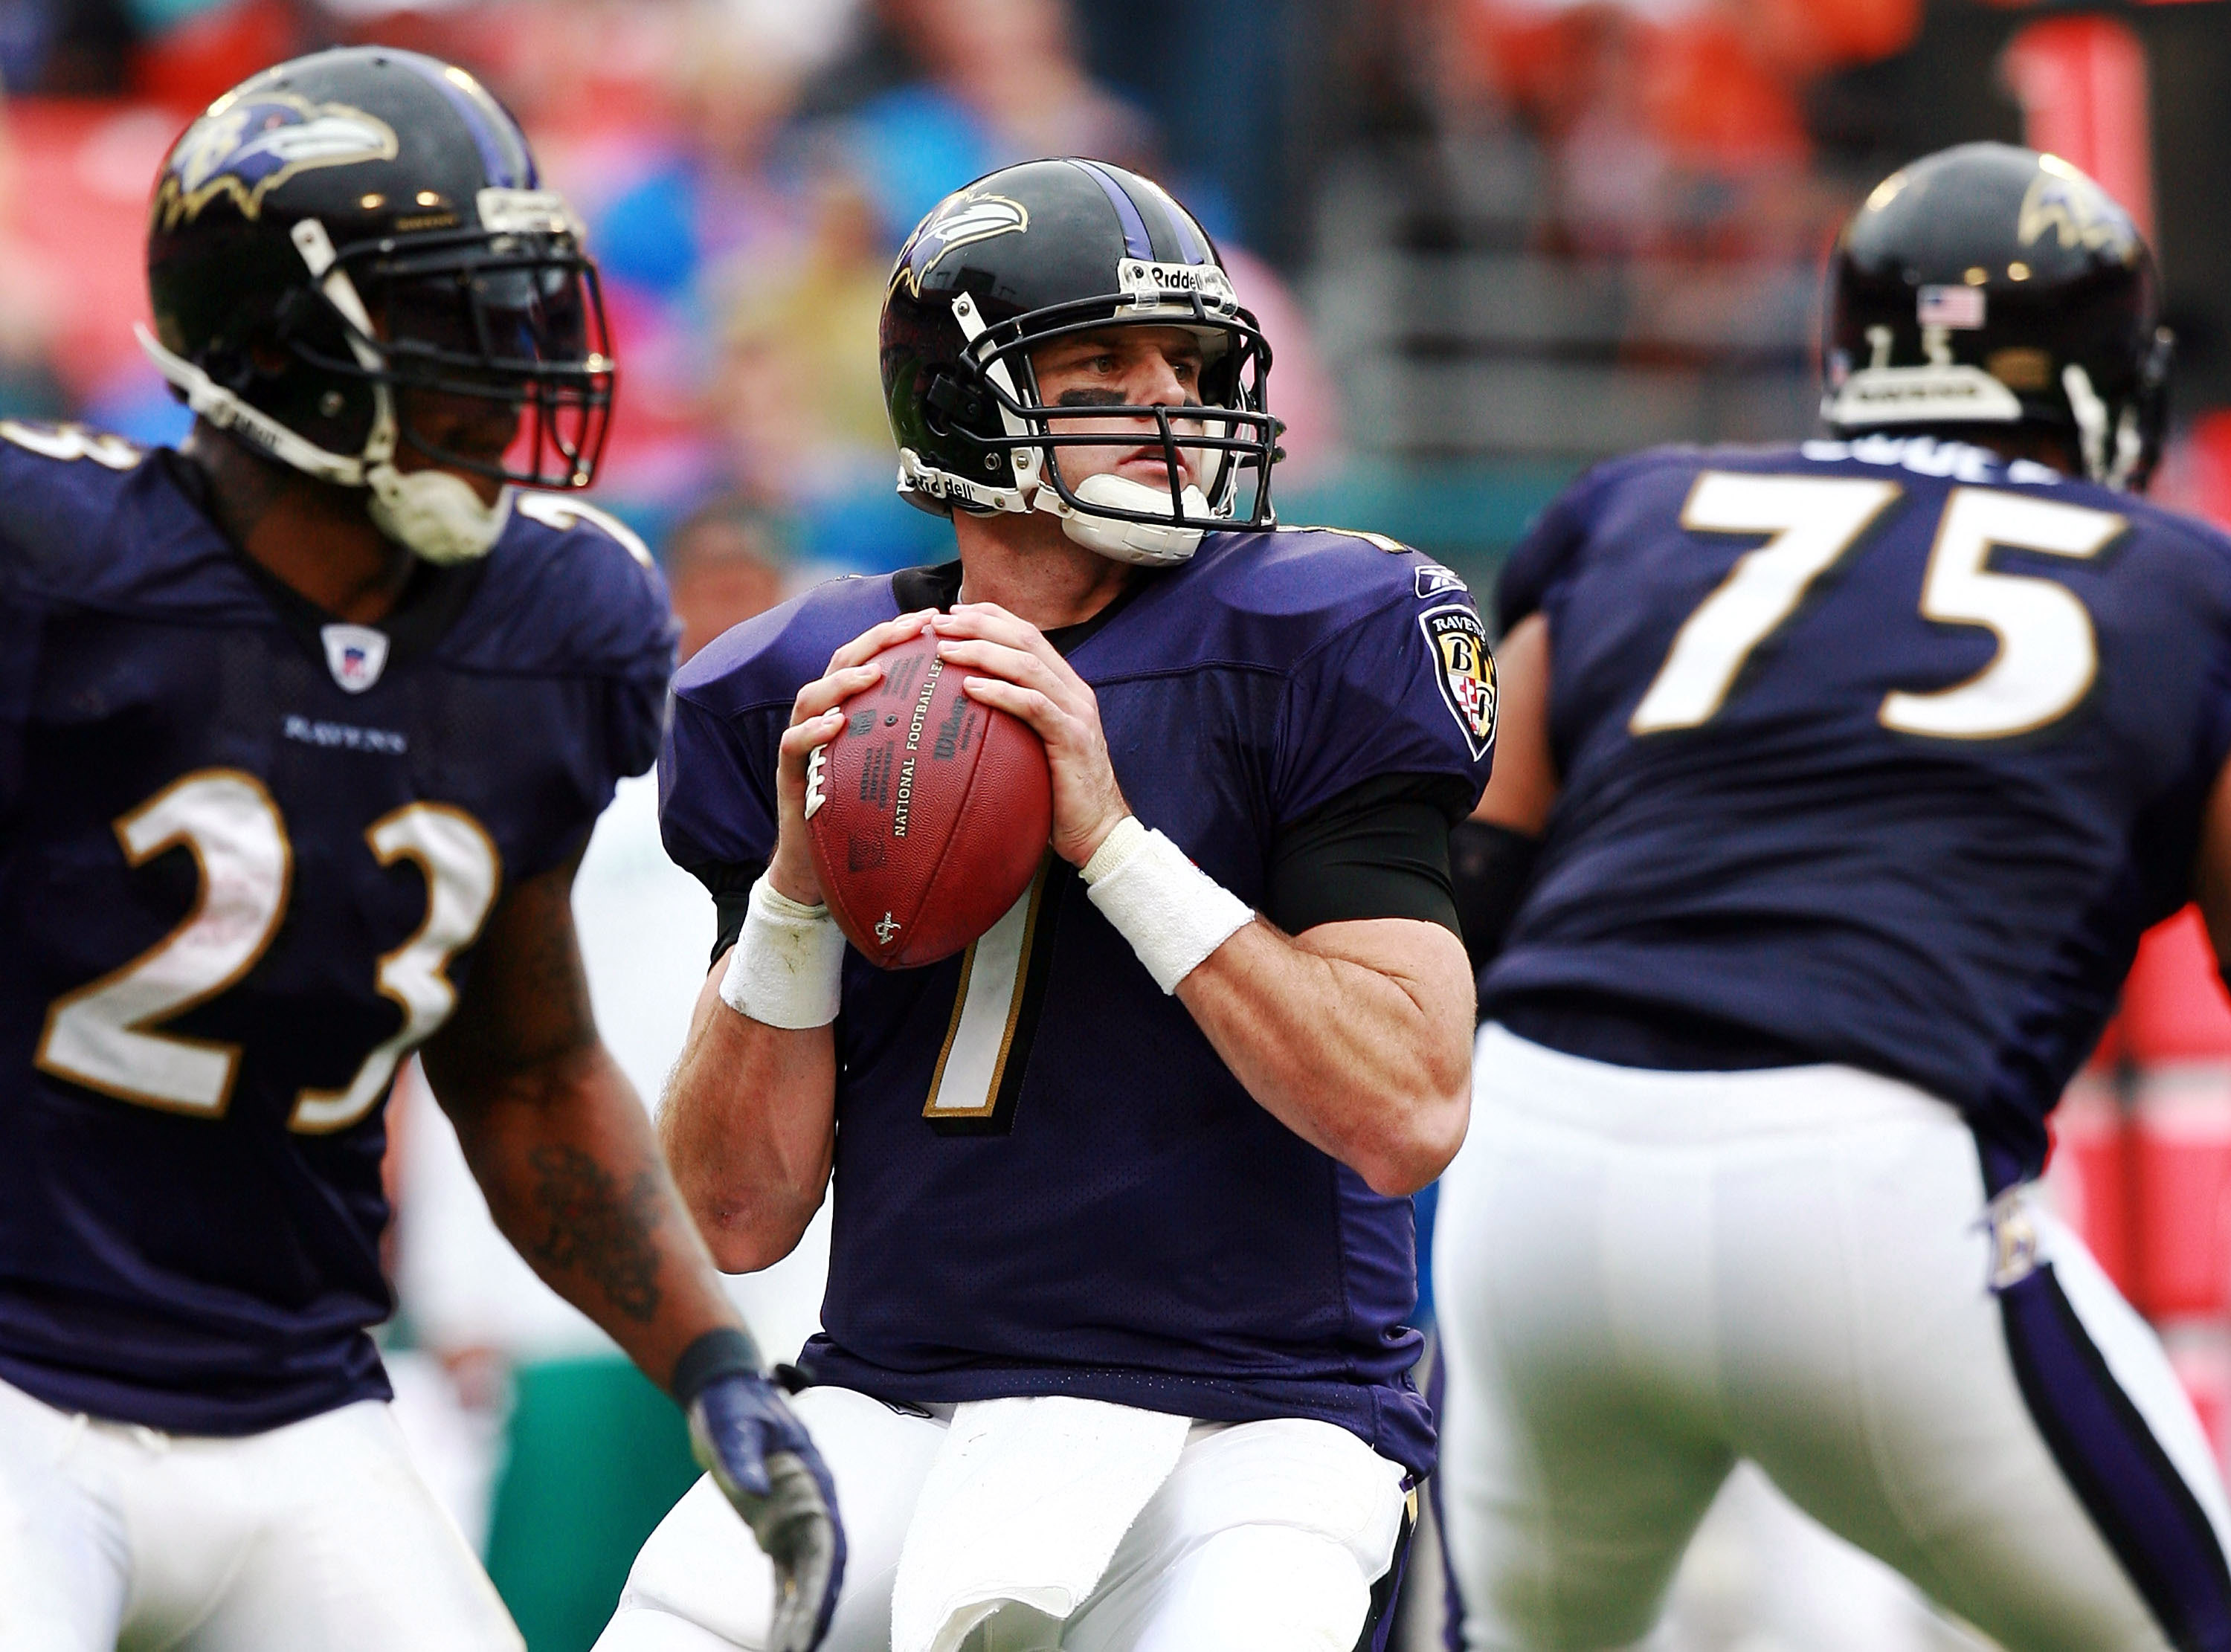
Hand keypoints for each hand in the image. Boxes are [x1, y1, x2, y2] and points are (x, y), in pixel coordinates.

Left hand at [688, 1372, 846, 1651]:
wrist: (722, 1395)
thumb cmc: (733, 1406)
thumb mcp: (735, 1426)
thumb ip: (745, 1454)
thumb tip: (758, 1492)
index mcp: (811, 1480)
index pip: (826, 1539)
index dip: (824, 1580)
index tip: (816, 1614)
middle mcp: (810, 1505)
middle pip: (819, 1567)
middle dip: (813, 1609)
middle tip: (799, 1647)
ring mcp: (794, 1519)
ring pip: (803, 1576)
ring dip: (800, 1614)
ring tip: (788, 1651)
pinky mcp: (774, 1528)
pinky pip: (784, 1573)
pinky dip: (785, 1602)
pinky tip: (781, 1633)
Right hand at [767, 610, 938, 905]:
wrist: (821, 866)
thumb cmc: (870, 817)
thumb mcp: (903, 774)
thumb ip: (928, 745)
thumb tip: (989, 732)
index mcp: (853, 710)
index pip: (874, 658)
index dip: (900, 634)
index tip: (937, 616)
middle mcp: (823, 717)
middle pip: (842, 662)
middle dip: (876, 640)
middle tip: (913, 627)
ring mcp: (801, 742)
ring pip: (810, 696)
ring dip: (842, 681)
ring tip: (873, 674)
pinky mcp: (787, 773)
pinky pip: (793, 745)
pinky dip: (812, 731)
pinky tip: (835, 725)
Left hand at [932, 603, 1130, 865]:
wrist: (1099, 830)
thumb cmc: (1058, 792)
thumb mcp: (1034, 745)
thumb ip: (1012, 719)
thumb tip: (965, 707)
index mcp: (1066, 687)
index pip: (1028, 635)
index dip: (991, 616)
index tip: (953, 612)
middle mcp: (1074, 691)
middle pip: (1025, 639)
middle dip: (980, 624)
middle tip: (940, 623)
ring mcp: (1076, 713)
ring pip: (1028, 665)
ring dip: (982, 651)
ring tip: (946, 650)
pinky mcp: (1072, 739)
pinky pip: (1033, 706)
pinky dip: (1000, 691)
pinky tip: (969, 687)